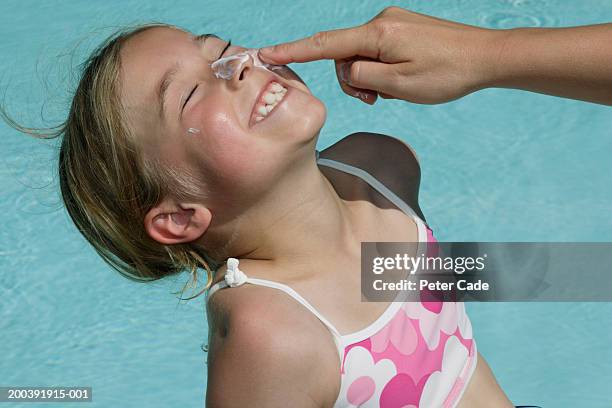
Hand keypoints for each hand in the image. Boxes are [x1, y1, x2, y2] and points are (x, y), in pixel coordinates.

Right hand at [258, 6, 498, 104]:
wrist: (485, 57)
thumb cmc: (446, 74)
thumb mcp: (400, 85)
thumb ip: (363, 76)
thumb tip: (348, 69)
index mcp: (378, 34)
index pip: (326, 43)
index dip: (294, 50)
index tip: (267, 53)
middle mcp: (382, 22)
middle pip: (344, 54)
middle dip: (353, 80)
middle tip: (375, 99)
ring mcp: (393, 23)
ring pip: (361, 55)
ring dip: (368, 77)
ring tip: (392, 91)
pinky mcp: (402, 29)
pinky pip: (377, 51)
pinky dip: (380, 69)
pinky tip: (399, 80)